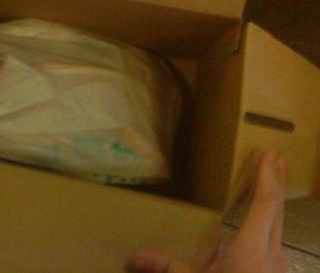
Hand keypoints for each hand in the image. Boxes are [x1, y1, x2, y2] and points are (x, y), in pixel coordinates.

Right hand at [129, 151, 288, 272]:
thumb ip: (168, 267)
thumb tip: (135, 257)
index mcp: (251, 251)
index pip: (264, 206)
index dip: (267, 178)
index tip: (271, 154)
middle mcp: (272, 255)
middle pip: (278, 210)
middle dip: (277, 181)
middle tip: (279, 157)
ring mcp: (278, 266)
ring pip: (280, 225)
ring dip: (276, 201)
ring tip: (273, 181)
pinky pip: (277, 238)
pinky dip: (273, 220)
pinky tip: (266, 221)